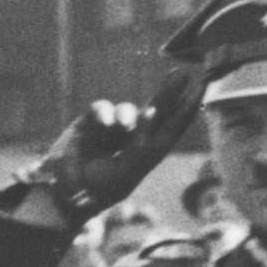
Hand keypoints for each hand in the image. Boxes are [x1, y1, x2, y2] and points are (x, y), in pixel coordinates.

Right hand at [24, 65, 207, 227]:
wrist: (66, 193)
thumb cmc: (100, 189)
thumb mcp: (126, 173)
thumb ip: (141, 145)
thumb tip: (150, 113)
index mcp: (148, 154)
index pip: (172, 128)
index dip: (187, 110)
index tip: (201, 88)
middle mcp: (133, 139)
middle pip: (157, 110)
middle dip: (170, 92)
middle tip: (184, 73)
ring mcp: (112, 130)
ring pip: (126, 110)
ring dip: (127, 116)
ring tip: (124, 127)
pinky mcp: (90, 123)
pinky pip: (101, 110)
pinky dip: (105, 114)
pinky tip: (106, 124)